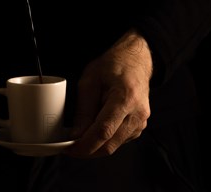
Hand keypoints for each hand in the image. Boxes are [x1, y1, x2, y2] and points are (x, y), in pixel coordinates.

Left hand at [67, 29, 152, 157]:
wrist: (135, 60)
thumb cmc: (114, 65)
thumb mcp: (90, 81)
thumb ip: (83, 110)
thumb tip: (76, 135)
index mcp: (125, 98)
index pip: (103, 132)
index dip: (84, 145)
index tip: (69, 148)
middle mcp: (137, 113)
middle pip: (109, 145)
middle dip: (87, 150)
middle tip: (70, 146)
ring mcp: (141, 121)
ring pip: (114, 147)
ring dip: (96, 146)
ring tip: (82, 134)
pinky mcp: (140, 126)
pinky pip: (119, 141)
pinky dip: (105, 141)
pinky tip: (96, 129)